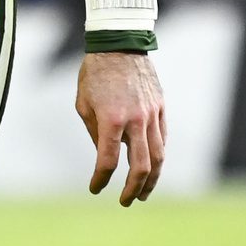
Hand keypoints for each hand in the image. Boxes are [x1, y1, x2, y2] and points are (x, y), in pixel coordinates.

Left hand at [76, 51, 165, 205]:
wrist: (119, 44)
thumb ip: (94, 131)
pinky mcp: (161, 108)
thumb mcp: (83, 102)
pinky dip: (158, 156)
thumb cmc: (95, 73)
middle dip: (133, 189)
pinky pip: (163, 139)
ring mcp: (151, 115)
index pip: (107, 161)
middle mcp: (135, 120)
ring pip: (159, 157)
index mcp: (110, 119)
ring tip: (143, 193)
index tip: (95, 188)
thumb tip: (105, 153)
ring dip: (152, 180)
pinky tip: (151, 166)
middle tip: (126, 201)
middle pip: (141, 167)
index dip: (100, 179)